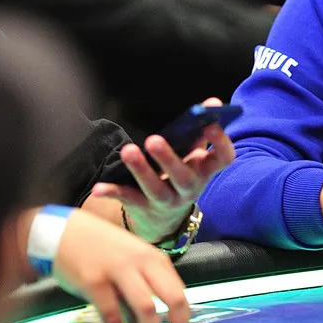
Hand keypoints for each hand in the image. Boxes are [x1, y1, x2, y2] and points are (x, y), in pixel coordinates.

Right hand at [52, 209, 190, 322]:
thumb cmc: (103, 248)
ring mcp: (119, 271)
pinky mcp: (95, 282)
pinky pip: (112, 314)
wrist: (65, 233)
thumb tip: (164, 317)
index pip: (180, 291)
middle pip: (173, 298)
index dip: (186, 318)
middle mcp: (142, 262)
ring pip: (146, 307)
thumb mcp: (134, 258)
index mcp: (155, 258)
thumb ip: (149, 281)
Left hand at [90, 97, 235, 243]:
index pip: (223, 159)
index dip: (220, 142)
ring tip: (128, 151)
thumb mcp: (193, 158)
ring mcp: (167, 201)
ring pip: (156, 189)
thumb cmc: (181, 176)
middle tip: (153, 139)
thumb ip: (199, 132)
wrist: (165, 219)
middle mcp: (189, 189)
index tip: (210, 124)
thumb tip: (211, 103)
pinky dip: (113, 194)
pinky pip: (127, 200)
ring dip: (141, 171)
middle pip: (183, 177)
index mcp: (205, 171)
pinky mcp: (143, 208)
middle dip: (169, 159)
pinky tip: (98, 189)